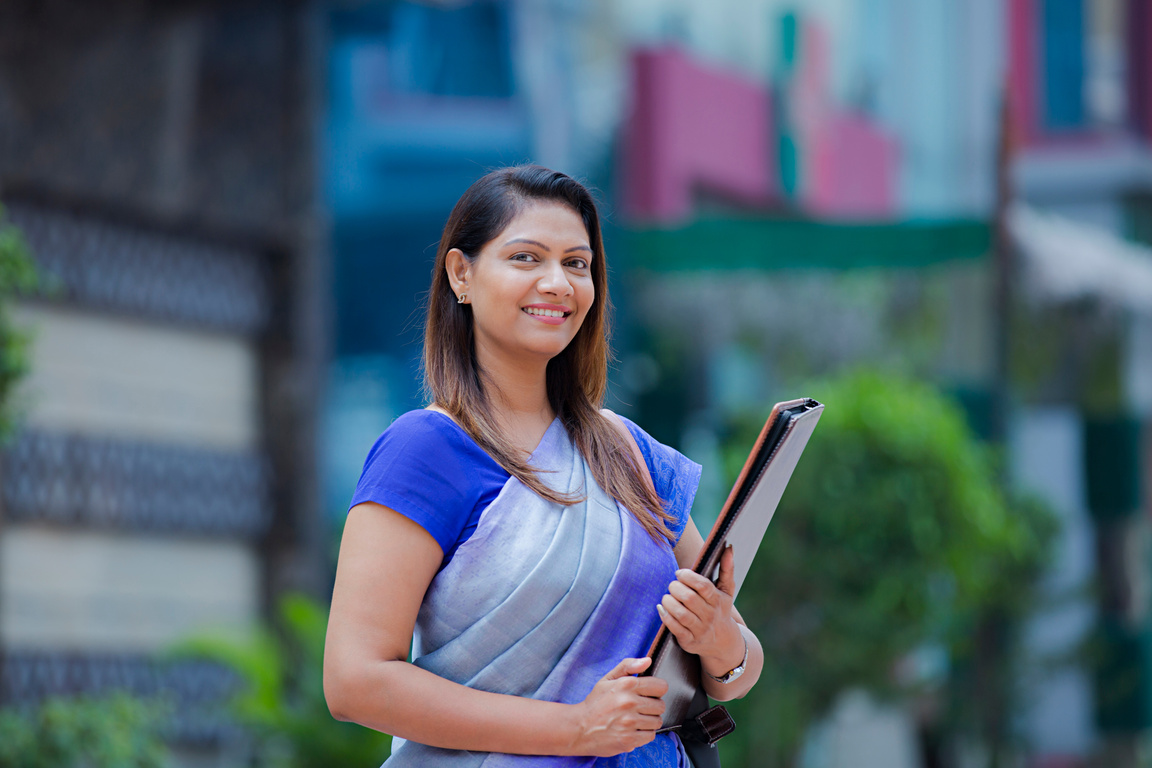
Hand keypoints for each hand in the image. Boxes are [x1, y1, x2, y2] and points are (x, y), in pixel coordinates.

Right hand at [569, 657, 667, 756]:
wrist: (579, 728)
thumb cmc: (595, 703)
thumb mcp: (607, 679)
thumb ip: (628, 666)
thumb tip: (648, 660)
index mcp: (627, 685)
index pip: (661, 686)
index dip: (656, 690)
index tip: (648, 694)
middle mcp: (629, 702)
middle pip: (661, 706)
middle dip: (652, 707)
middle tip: (639, 708)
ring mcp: (629, 722)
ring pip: (657, 722)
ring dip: (649, 722)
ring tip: (635, 720)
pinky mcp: (629, 739)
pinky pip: (650, 736)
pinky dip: (644, 734)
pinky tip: (632, 730)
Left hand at [656, 544, 744, 678]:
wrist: (723, 641)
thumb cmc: (720, 609)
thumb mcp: (727, 590)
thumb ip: (727, 568)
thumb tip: (729, 547)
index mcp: (718, 600)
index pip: (702, 586)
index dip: (688, 577)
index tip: (679, 573)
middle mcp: (710, 616)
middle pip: (689, 599)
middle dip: (675, 588)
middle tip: (672, 585)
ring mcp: (700, 630)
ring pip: (681, 614)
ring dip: (669, 602)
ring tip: (666, 596)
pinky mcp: (689, 641)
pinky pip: (675, 629)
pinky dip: (665, 617)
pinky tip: (661, 608)